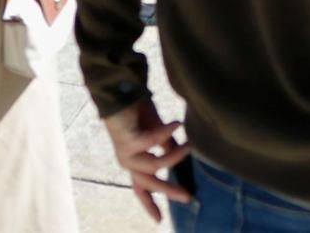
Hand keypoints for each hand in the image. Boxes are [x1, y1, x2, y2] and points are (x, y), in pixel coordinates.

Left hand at [101, 104, 193, 221]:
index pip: (141, 188)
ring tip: (189, 146)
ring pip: (153, 167)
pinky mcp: (127, 140)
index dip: (150, 204)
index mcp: (134, 161)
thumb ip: (166, 146)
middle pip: (148, 184)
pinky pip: (151, 142)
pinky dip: (166, 133)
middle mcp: (128, 161)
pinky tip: (177, 124)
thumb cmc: (138, 111)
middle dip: (168, 191)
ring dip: (174, 158)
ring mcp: (125, 152)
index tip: (158, 221)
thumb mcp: (157, 132)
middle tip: (188, 196)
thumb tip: (181, 155)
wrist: (121, 90)